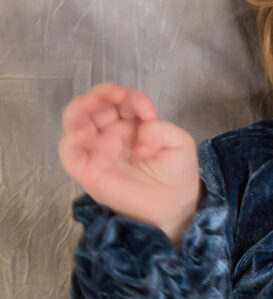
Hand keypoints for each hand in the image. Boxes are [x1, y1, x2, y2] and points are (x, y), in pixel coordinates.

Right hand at [58, 83, 199, 243]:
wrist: (174, 205)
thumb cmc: (176, 172)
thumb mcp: (179, 143)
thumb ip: (160, 131)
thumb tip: (137, 143)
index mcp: (132, 122)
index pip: (123, 98)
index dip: (133, 98)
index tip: (150, 113)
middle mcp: (110, 132)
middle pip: (94, 103)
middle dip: (102, 93)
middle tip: (116, 96)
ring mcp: (97, 149)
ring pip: (75, 120)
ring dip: (80, 108)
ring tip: (93, 107)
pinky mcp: (87, 169)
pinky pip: (68, 151)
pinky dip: (70, 138)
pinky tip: (83, 133)